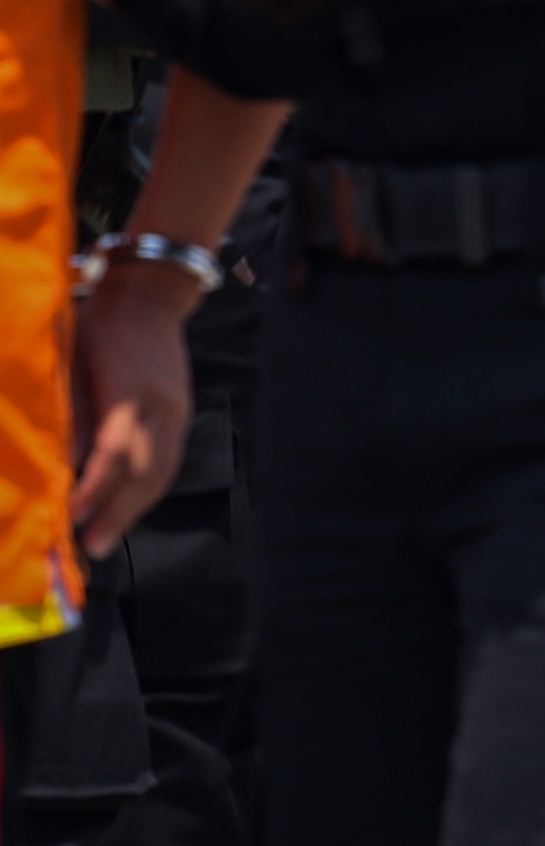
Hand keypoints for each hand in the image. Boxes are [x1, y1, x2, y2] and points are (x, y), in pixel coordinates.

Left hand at [69, 262, 198, 555]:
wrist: (149, 298)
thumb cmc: (98, 325)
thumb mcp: (71, 361)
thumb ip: (71, 412)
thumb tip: (63, 465)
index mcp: (130, 392)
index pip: (115, 453)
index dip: (93, 489)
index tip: (68, 515)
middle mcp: (161, 408)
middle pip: (145, 472)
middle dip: (117, 513)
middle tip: (91, 547)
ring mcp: (176, 413)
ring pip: (161, 472)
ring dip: (134, 509)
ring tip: (106, 537)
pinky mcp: (180, 415)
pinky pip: (167, 462)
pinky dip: (146, 490)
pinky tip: (127, 506)